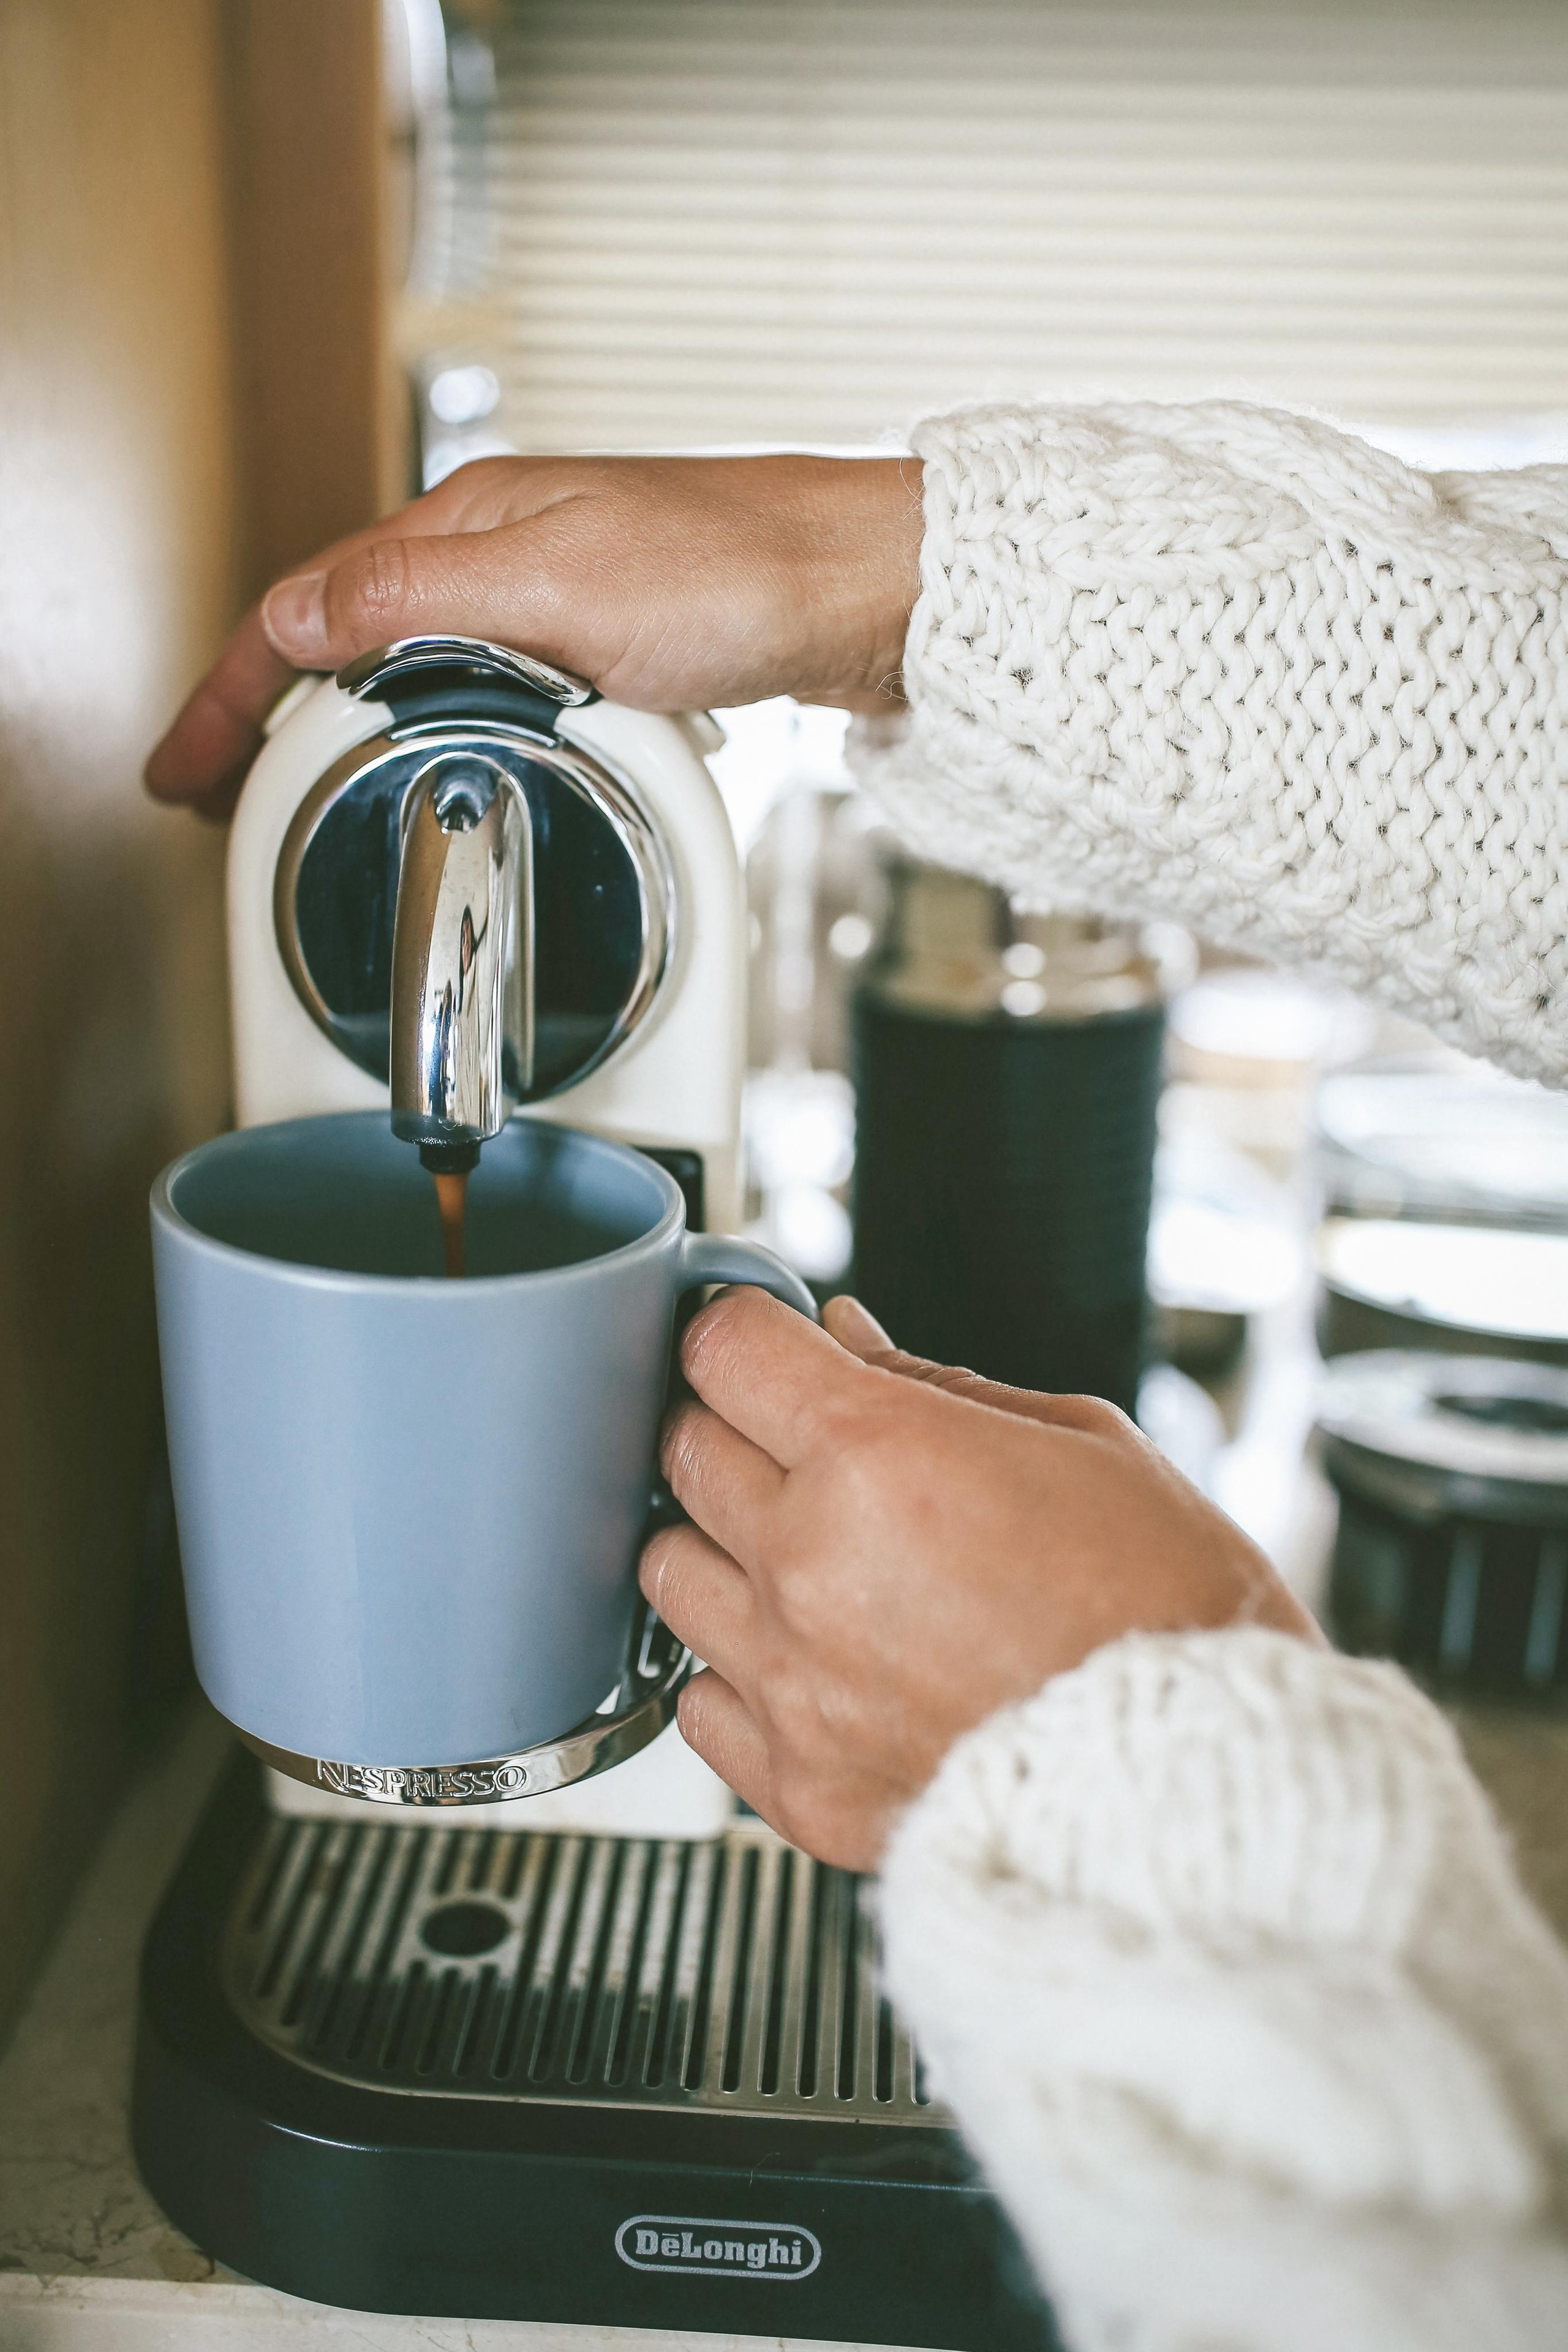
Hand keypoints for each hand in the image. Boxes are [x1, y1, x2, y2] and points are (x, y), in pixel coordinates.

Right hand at [145, 453, 922, 816]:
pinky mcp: (606, 641)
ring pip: (412, 665)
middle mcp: (503, 552)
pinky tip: (436, 760)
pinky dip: (431, 728)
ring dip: (344, 726)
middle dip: (268, 715)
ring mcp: (554, 595)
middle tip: (218, 791)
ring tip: (301, 788)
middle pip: (345, 637)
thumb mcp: (556, 586)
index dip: (232, 694)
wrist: (867, 587)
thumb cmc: (740, 570)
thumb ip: (418, 600)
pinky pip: (485, 687)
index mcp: (470, 527)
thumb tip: (299, 617)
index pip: (309, 610)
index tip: (184, 769)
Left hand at [641, 1291, 1318, 1871]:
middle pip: (684, 1449)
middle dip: (734, 1428)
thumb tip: (847, 1340)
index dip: (742, 1329)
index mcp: (876, 1456)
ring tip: (804, 1557)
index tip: (759, 1341)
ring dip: (721, 1547)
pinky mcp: (797, 1784)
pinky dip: (734, 1672)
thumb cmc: (1170, 1610)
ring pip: (667, 1572)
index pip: (724, 1348)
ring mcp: (792, 1682)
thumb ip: (934, 1386)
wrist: (1207, 1781)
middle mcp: (810, 1565)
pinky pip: (696, 1704)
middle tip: (798, 1443)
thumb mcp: (1078, 1442)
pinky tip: (803, 1658)